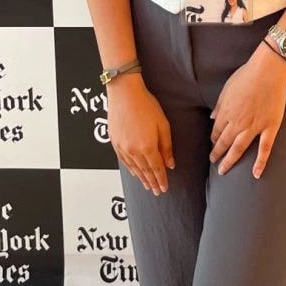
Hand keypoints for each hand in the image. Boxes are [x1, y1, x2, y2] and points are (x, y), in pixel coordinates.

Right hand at [107, 74, 173, 194]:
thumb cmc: (145, 105)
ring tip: (147, 185)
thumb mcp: (163, 125)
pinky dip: (131, 169)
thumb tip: (170, 163)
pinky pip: (124, 161)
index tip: (164, 188)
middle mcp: (134, 151)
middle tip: (157, 191)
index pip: (157, 169)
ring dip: (142, 178)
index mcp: (147, 147)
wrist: (124, 93)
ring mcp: (123, 148)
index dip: (161, 180)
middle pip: (145, 171)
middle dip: (152, 182)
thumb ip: (166, 146)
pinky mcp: (115, 143)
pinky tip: (134, 172)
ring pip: (134, 169)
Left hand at [209, 43, 285, 178]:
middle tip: (214, 161)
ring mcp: (254, 127)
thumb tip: (213, 117)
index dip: (214, 139)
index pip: (217, 130)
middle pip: (225, 142)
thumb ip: (219, 104)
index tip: (213, 144)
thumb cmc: (247, 75)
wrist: (268, 71)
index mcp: (227, 111)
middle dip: (217, 153)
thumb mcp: (227, 87)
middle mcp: (238, 122)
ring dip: (230, 160)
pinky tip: (256, 174)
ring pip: (239, 148)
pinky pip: (264, 148)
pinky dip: (260, 162)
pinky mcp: (270, 127)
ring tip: (223, 170)